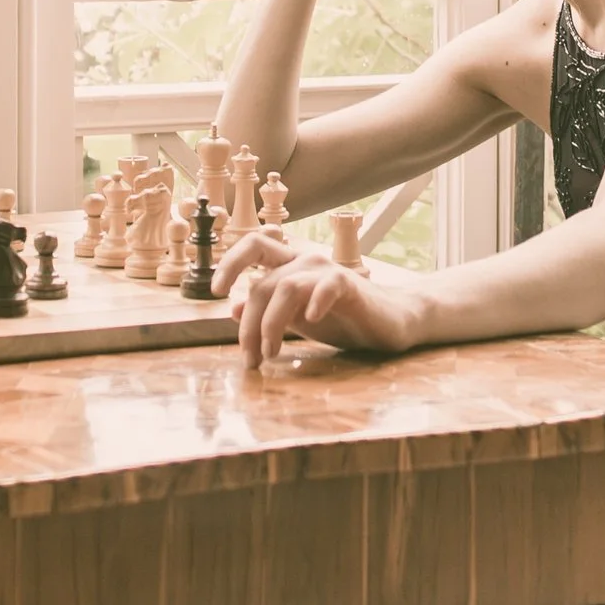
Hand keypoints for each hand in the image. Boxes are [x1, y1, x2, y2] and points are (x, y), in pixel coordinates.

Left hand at [214, 233, 420, 367]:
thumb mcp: (297, 320)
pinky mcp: (349, 284)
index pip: (253, 247)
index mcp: (290, 266)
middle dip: (250, 324)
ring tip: (272, 353)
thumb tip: (234, 309)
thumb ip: (268, 312)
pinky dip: (314, 302)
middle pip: (263, 283)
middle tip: (250, 357)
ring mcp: (327, 271)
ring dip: (272, 324)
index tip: (216, 291)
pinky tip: (311, 320)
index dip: (230, 263)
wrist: (389, 323)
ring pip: (285, 286)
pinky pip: (327, 285)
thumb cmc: (343, 319)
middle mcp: (305, 262)